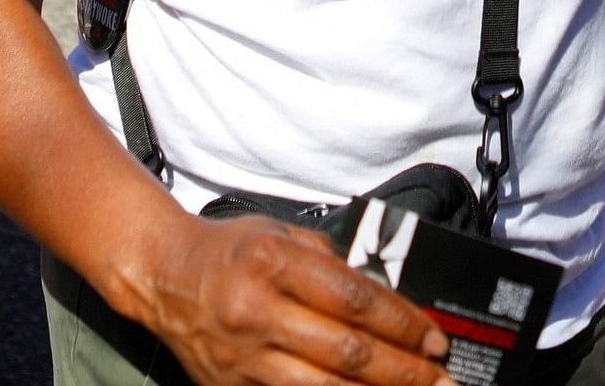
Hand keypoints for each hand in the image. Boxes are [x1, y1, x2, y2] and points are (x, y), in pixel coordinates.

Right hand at [135, 215, 450, 385]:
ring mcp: (242, 356)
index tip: (433, 339)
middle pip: (346, 351)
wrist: (163, 276)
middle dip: (403, 371)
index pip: (353, 299)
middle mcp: (256, 311)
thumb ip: (332, 263)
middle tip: (441, 379)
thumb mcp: (281, 234)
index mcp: (272, 262)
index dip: (402, 323)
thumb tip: (389, 301)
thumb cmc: (229, 252)